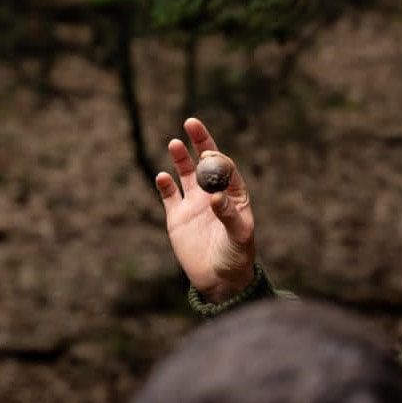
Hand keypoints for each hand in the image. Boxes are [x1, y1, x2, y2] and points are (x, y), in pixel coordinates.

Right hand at [155, 117, 256, 301]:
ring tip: (175, 144)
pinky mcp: (177, 217)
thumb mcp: (239, 236)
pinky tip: (162, 177)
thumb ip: (228, 215)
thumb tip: (216, 196)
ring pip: (185, 174)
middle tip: (191, 122)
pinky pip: (169, 195)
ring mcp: (194, 204)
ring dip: (180, 158)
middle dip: (199, 142)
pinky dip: (164, 185)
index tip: (210, 151)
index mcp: (234, 195)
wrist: (219, 280)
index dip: (217, 156)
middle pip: (205, 162)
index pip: (225, 167)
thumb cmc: (237, 256)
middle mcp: (213, 194)